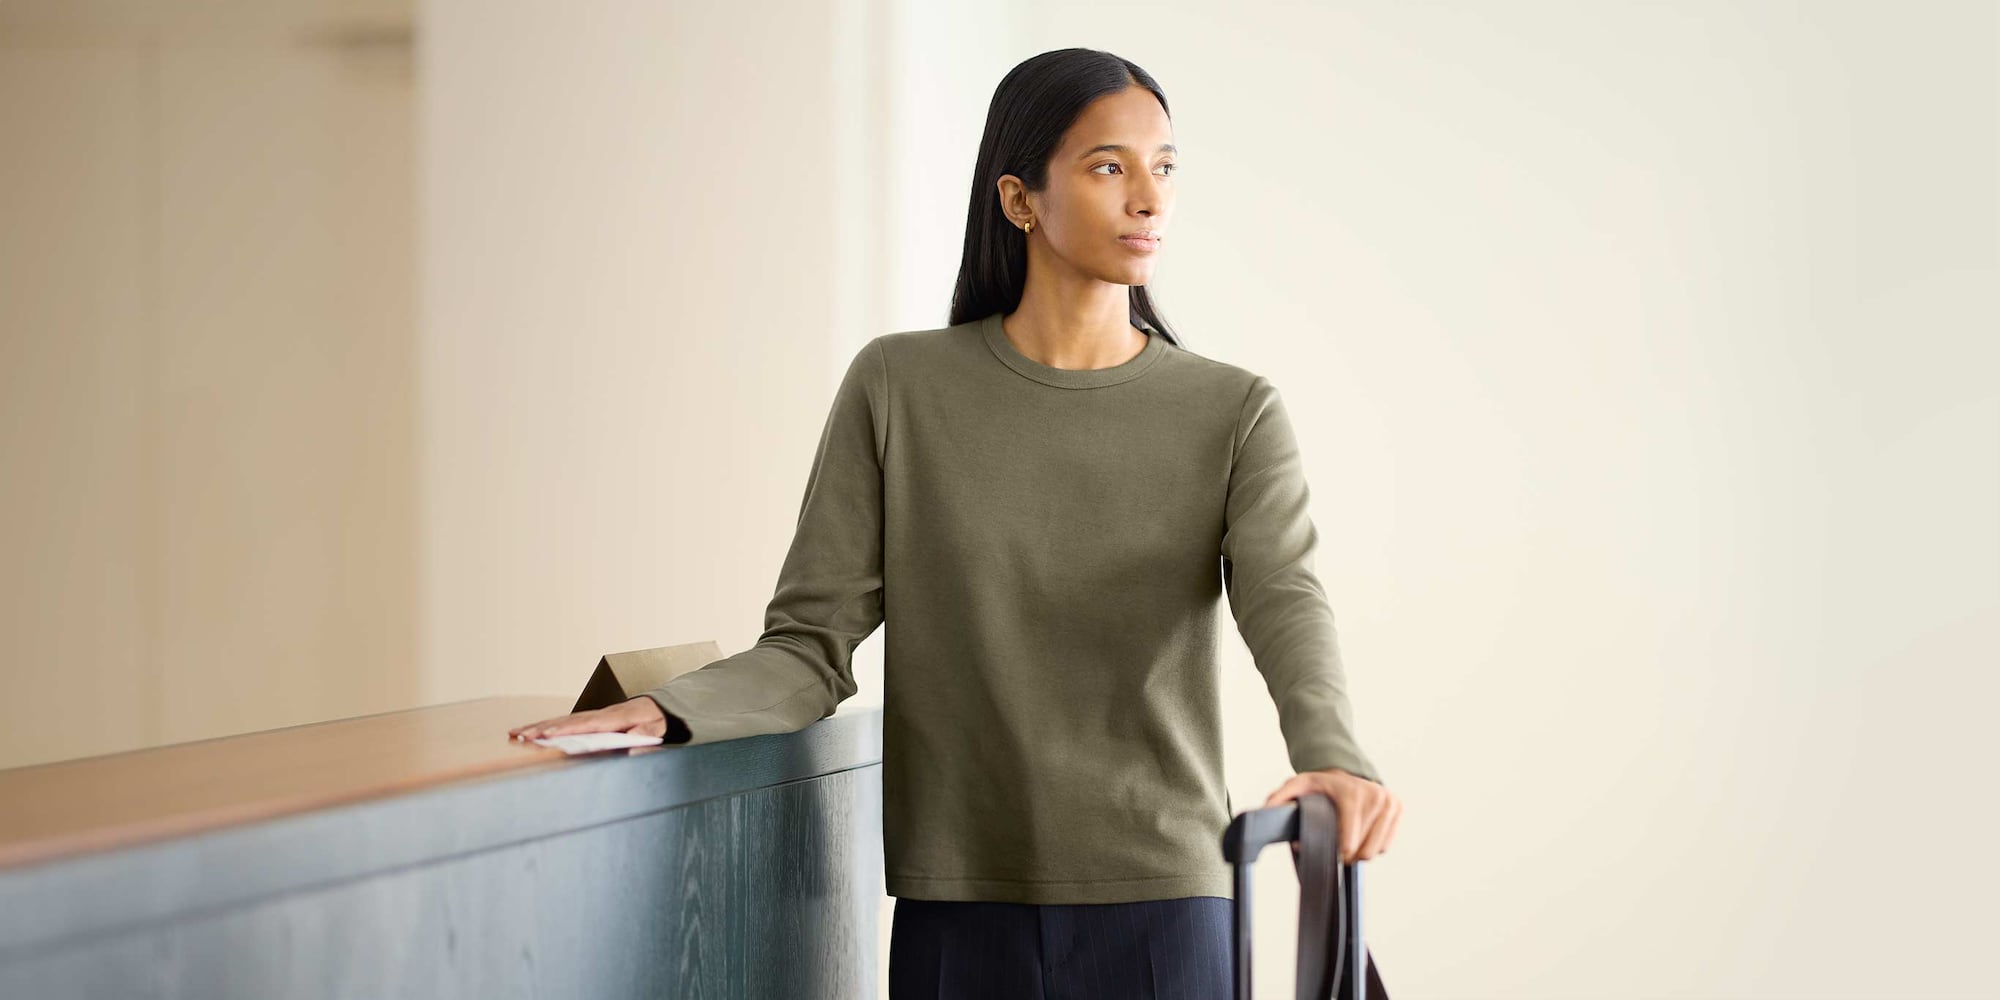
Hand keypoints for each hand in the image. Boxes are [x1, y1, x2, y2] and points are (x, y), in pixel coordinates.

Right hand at [508, 696, 667, 742]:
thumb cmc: (655, 721)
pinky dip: (545, 726)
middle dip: (542, 728)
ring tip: (515, 734)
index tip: (547, 734)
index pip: (585, 724)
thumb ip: (642, 737)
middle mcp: (599, 714)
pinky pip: (564, 722)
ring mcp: (591, 715)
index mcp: (614, 718)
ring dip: (537, 727)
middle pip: (566, 721)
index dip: (565, 729)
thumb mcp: (654, 730)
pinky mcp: (587, 719)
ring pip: (561, 720)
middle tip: (520, 736)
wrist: (657, 707)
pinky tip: (530, 731)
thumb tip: (628, 746)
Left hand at [1263, 767, 1401, 864]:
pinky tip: (1361, 832)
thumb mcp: (1296, 787)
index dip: (1337, 853)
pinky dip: (1374, 844)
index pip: (1349, 842)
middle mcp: (1375, 796)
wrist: (1344, 772)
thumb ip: (1279, 799)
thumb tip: (1263, 813)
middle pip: (1364, 851)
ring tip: (1348, 837)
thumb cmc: (1320, 785)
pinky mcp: (1397, 807)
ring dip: (1361, 850)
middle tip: (1336, 846)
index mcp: (1352, 794)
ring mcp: (1389, 801)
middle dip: (1348, 854)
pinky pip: (1387, 844)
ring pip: (1377, 850)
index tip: (1327, 850)